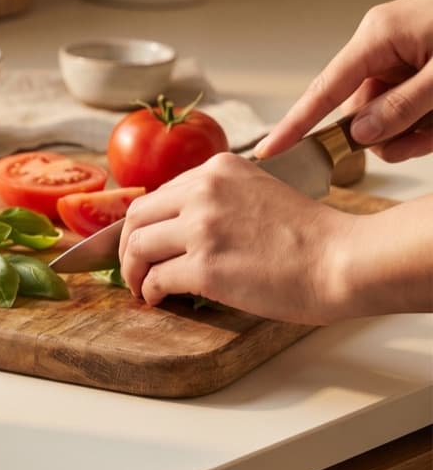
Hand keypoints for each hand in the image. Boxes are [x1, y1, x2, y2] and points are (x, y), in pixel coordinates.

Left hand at [117, 154, 357, 324]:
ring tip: (140, 287)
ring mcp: (202, 228)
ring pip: (137, 248)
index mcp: (218, 170)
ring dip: (132, 272)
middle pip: (136, 217)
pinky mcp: (205, 266)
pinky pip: (156, 279)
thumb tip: (178, 227)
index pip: (158, 194)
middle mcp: (204, 192)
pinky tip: (159, 299)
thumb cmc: (311, 236)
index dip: (144, 224)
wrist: (344, 260)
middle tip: (132, 268)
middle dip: (125, 246)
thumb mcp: (259, 193)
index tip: (142, 242)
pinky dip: (150, 292)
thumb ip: (219, 200)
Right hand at [255, 0, 432, 162]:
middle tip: (430, 138)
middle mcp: (383, 44)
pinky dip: (432, 119)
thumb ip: (403, 106)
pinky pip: (412, 104)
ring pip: (390, 112)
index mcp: (378, 36)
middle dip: (392, 133)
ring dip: (420, 128)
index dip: (295, 124)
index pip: (323, 89)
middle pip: (361, 108)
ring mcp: (404, 54)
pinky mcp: (423, 62)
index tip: (268, 151)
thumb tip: (360, 133)